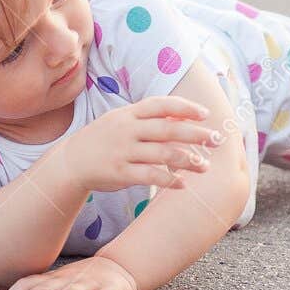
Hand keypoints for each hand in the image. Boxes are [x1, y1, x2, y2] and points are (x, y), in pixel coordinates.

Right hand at [57, 95, 224, 194]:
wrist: (72, 161)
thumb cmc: (104, 139)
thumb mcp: (121, 120)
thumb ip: (148, 117)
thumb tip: (182, 116)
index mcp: (129, 113)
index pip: (161, 105)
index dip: (185, 108)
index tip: (206, 114)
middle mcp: (127, 130)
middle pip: (168, 129)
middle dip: (196, 134)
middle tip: (217, 139)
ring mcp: (123, 151)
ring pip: (162, 154)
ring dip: (188, 160)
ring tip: (205, 166)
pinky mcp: (119, 173)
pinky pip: (150, 176)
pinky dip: (169, 180)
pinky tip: (183, 184)